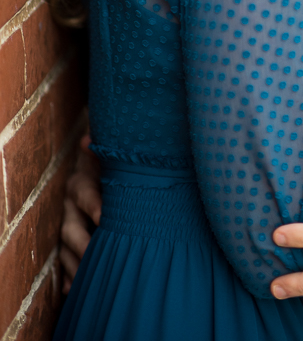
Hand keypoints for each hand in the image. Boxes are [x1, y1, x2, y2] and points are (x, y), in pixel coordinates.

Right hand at [60, 134, 101, 293]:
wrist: (100, 171)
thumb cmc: (111, 167)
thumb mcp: (109, 158)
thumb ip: (103, 152)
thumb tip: (88, 139)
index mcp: (80, 183)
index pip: (84, 193)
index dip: (93, 204)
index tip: (102, 216)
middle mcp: (69, 205)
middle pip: (70, 228)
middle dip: (82, 244)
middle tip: (95, 256)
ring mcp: (67, 226)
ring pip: (65, 249)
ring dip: (75, 264)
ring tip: (88, 278)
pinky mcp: (68, 244)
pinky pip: (64, 264)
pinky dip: (70, 276)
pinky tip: (75, 288)